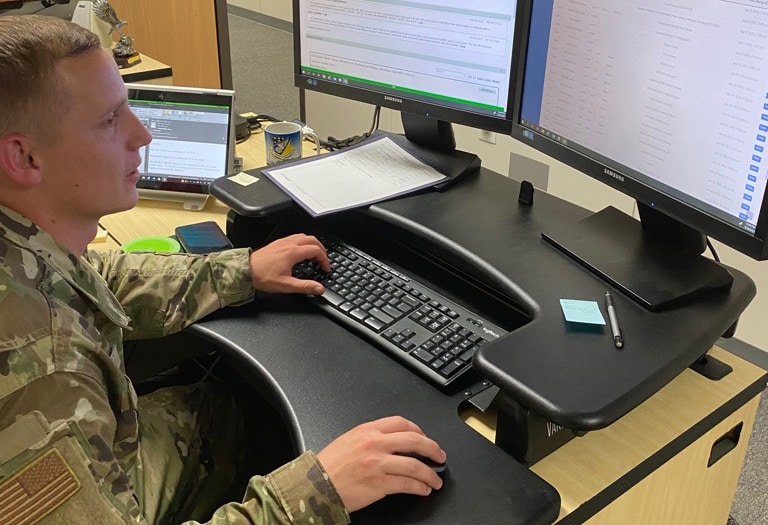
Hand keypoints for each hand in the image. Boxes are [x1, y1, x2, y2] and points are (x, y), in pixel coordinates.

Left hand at [248, 234, 329, 294]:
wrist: (245, 271)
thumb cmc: (262, 276)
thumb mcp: (286, 285)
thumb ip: (305, 286)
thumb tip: (319, 289)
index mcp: (292, 253)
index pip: (316, 250)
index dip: (324, 259)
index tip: (325, 268)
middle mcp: (288, 244)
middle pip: (312, 240)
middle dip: (321, 249)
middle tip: (324, 260)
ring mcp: (282, 242)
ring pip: (304, 236)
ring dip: (312, 244)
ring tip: (314, 255)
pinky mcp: (277, 243)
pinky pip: (295, 237)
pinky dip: (303, 242)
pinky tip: (300, 251)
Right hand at [316, 416, 445, 512]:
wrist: (314, 485)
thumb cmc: (328, 466)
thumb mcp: (349, 440)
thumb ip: (371, 438)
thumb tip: (393, 442)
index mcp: (368, 430)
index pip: (401, 423)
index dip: (419, 430)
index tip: (425, 438)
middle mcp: (375, 444)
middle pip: (414, 440)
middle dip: (432, 448)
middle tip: (440, 456)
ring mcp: (378, 464)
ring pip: (415, 465)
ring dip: (430, 474)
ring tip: (435, 480)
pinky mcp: (379, 483)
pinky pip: (407, 484)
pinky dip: (420, 487)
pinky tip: (423, 489)